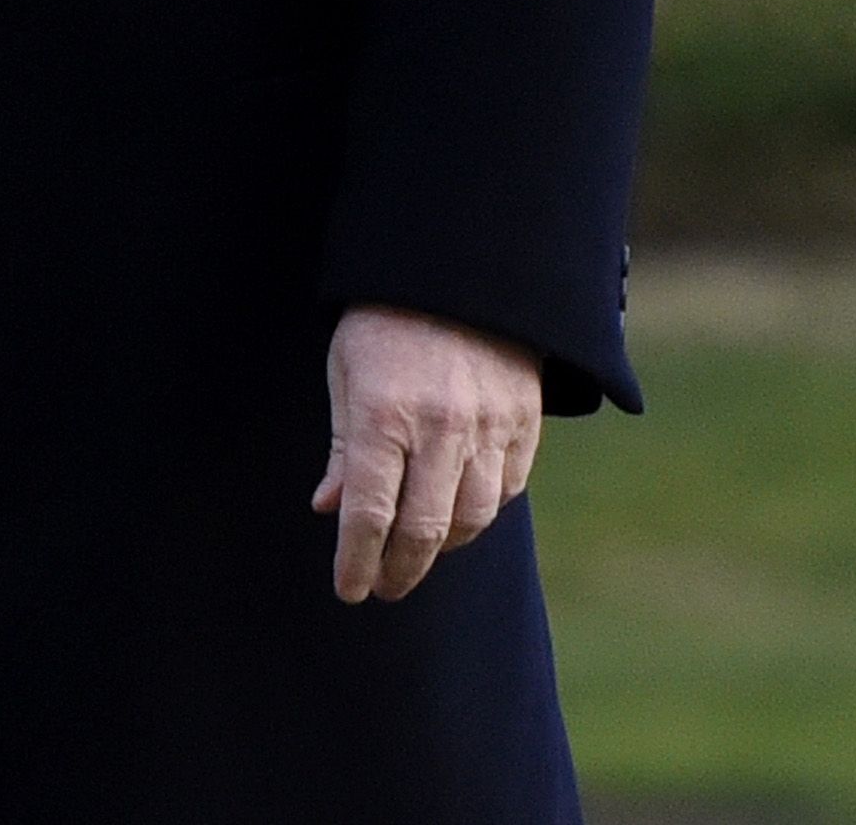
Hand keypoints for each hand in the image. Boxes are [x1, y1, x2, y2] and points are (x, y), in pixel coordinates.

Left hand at [310, 304, 541, 603]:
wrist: (460, 266)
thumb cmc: (386, 319)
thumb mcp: (346, 372)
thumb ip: (344, 446)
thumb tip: (331, 510)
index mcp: (384, 412)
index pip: (370, 514)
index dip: (357, 562)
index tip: (348, 590)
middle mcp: (440, 426)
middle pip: (423, 530)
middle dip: (399, 571)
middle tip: (383, 588)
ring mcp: (489, 424)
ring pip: (472, 518)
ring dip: (443, 547)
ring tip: (418, 553)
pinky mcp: (524, 420)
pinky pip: (507, 488)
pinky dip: (482, 512)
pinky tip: (460, 515)